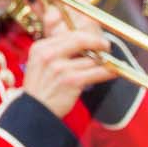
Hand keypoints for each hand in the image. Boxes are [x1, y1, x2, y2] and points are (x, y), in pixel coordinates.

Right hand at [21, 0, 115, 119]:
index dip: (85, 36)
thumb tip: (81, 42)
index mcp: (40, 47)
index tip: (93, 39)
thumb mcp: (39, 63)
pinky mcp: (71, 81)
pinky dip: (108, 72)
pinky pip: (97, 72)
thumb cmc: (40, 89)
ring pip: (91, 58)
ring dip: (103, 60)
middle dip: (97, 41)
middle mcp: (49, 55)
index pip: (68, 34)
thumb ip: (57, 51)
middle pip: (81, 39)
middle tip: (106, 45)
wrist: (34, 111)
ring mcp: (60, 67)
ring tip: (108, 62)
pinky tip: (113, 72)